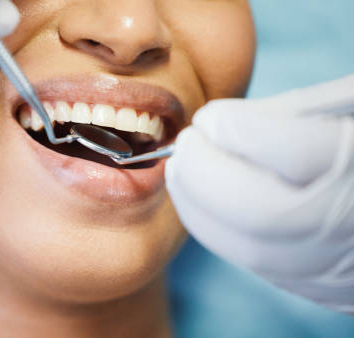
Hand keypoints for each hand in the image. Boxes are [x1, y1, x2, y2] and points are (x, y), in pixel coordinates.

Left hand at [166, 75, 353, 313]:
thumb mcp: (348, 108)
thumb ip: (294, 113)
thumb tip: (219, 124)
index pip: (298, 155)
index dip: (240, 133)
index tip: (209, 117)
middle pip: (262, 214)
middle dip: (205, 174)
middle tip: (186, 143)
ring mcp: (339, 267)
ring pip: (250, 249)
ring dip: (199, 204)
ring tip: (181, 167)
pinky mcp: (322, 287)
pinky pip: (254, 262)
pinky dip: (215, 226)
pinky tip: (199, 197)